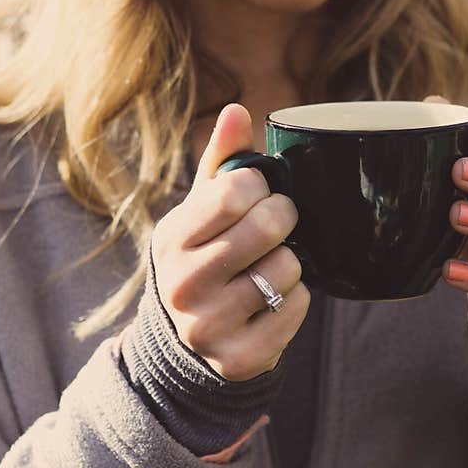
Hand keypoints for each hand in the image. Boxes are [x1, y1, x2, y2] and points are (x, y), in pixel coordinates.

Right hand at [151, 104, 309, 380]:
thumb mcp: (201, 211)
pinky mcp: (239, 358)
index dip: (259, 186)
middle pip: (266, 227)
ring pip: (287, 268)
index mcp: (170, 239)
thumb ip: (222, 162)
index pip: (233, 192)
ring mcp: (209, 326)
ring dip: (289, 262)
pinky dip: (296, 298)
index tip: (258, 193)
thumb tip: (238, 109)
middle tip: (277, 225)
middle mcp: (182, 285)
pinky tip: (271, 301)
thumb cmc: (203, 256)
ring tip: (267, 268)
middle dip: (283, 218)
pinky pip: (297, 306)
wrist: (187, 339)